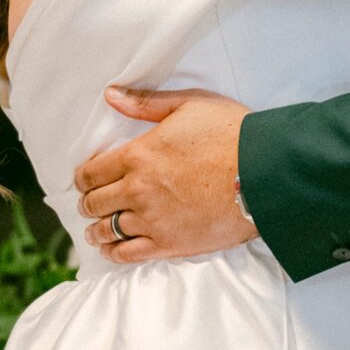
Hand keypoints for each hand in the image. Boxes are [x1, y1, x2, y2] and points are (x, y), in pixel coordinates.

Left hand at [73, 87, 254, 264]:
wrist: (266, 173)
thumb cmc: (232, 134)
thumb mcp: (189, 104)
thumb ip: (146, 103)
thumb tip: (111, 95)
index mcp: (138, 155)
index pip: (92, 172)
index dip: (82, 177)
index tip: (84, 179)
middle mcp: (138, 190)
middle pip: (95, 203)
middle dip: (88, 202)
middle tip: (90, 202)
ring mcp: (153, 220)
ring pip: (107, 230)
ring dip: (96, 230)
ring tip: (96, 230)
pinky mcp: (170, 244)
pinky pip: (130, 254)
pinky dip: (115, 252)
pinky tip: (113, 249)